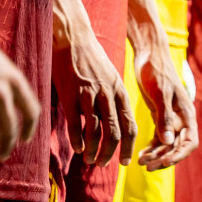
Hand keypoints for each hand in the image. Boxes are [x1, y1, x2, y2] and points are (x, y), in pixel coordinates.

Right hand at [53, 25, 134, 168]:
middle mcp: (108, 94)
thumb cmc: (92, 58)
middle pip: (115, 133)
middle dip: (110, 153)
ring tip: (89, 159)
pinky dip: (78, 140)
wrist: (73, 37)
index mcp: (120, 91)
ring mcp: (89, 95)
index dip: (129, 147)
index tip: (125, 161)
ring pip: (96, 132)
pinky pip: (76, 124)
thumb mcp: (111, 77)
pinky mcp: (71, 94)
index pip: (130, 125)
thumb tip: (115, 123)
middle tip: (104, 164)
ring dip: (93, 151)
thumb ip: (114, 98)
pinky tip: (77, 148)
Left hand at [131, 40, 197, 169]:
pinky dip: (151, 147)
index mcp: (186, 112)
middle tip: (146, 166)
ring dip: (156, 155)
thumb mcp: (160, 92)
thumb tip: (169, 142)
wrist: (148, 53)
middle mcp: (181, 118)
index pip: (189, 142)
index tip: (163, 161)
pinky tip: (141, 153)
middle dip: (164, 158)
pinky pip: (159, 137)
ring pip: (167, 144)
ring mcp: (171, 118)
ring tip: (140, 161)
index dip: (179, 155)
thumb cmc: (156, 70)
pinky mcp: (160, 115)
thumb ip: (165, 117)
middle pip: (177, 147)